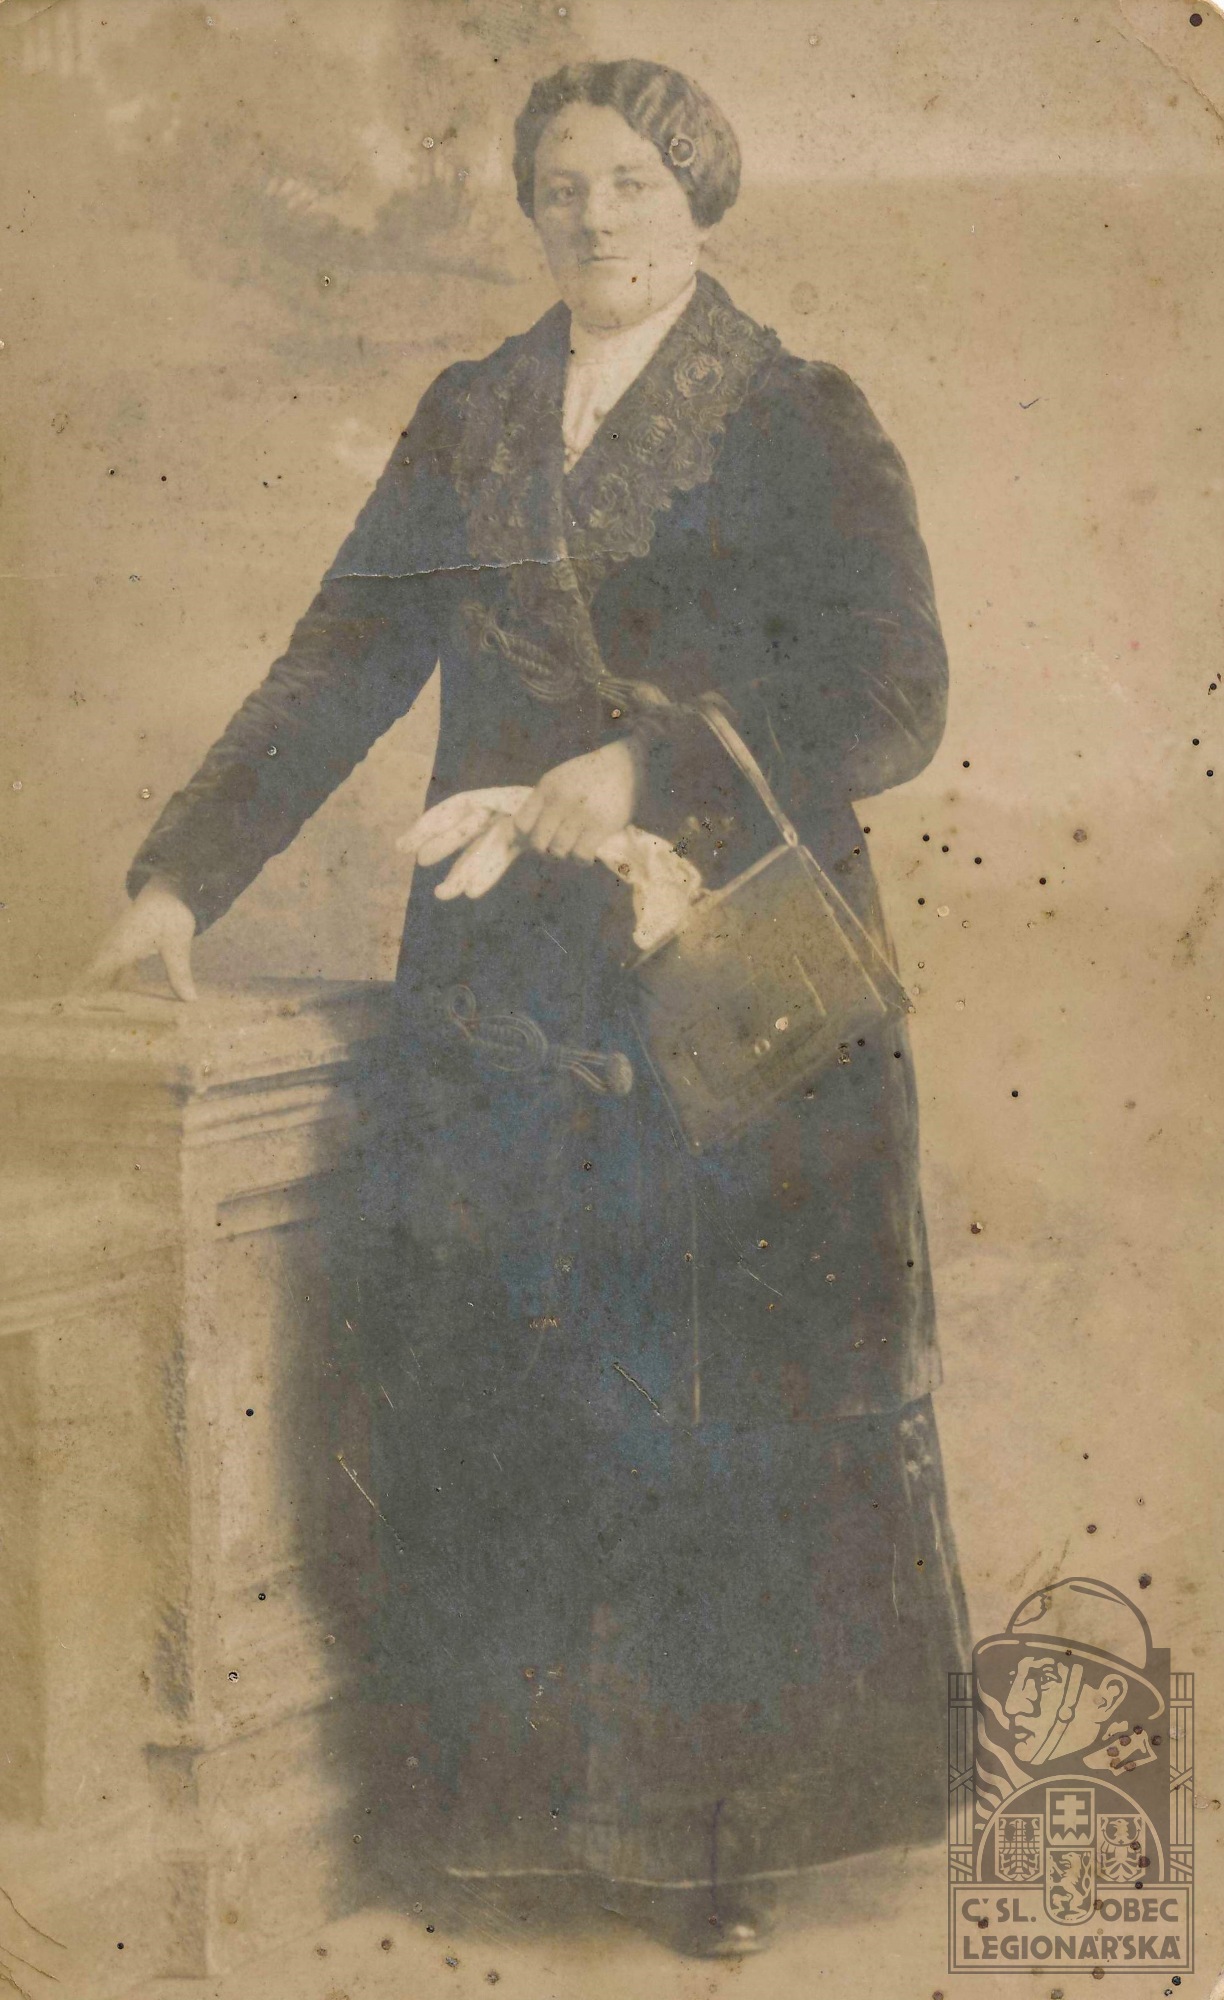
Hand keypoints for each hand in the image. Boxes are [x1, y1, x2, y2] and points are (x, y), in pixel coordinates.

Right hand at [79, 877, 197, 1000]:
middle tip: (79, 1016)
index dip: (82, 989)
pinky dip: (113, 979)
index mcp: (121, 947)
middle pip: (95, 974)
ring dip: (99, 987)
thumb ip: (179, 972)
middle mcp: (113, 946)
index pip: (95, 972)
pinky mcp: (124, 944)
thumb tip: (189, 999)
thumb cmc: (169, 914)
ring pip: (103, 970)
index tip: (71, 1005)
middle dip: (88, 993)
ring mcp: (117, 944)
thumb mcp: (177, 945)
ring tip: (94, 1011)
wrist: (167, 888)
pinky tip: (120, 992)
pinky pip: (113, 965)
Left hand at [512, 739, 638, 863]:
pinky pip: (580, 855)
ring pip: (558, 851)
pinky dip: (582, 860)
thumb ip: (545, 801)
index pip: (521, 824)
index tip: (536, 838)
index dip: (525, 837)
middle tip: (555, 849)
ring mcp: (579, 814)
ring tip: (574, 850)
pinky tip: (587, 856)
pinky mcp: (600, 825)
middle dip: (544, 851)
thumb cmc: (592, 774)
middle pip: (537, 843)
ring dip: (565, 856)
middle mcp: (559, 800)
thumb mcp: (561, 779)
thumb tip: (525, 834)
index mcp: (546, 787)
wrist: (627, 763)